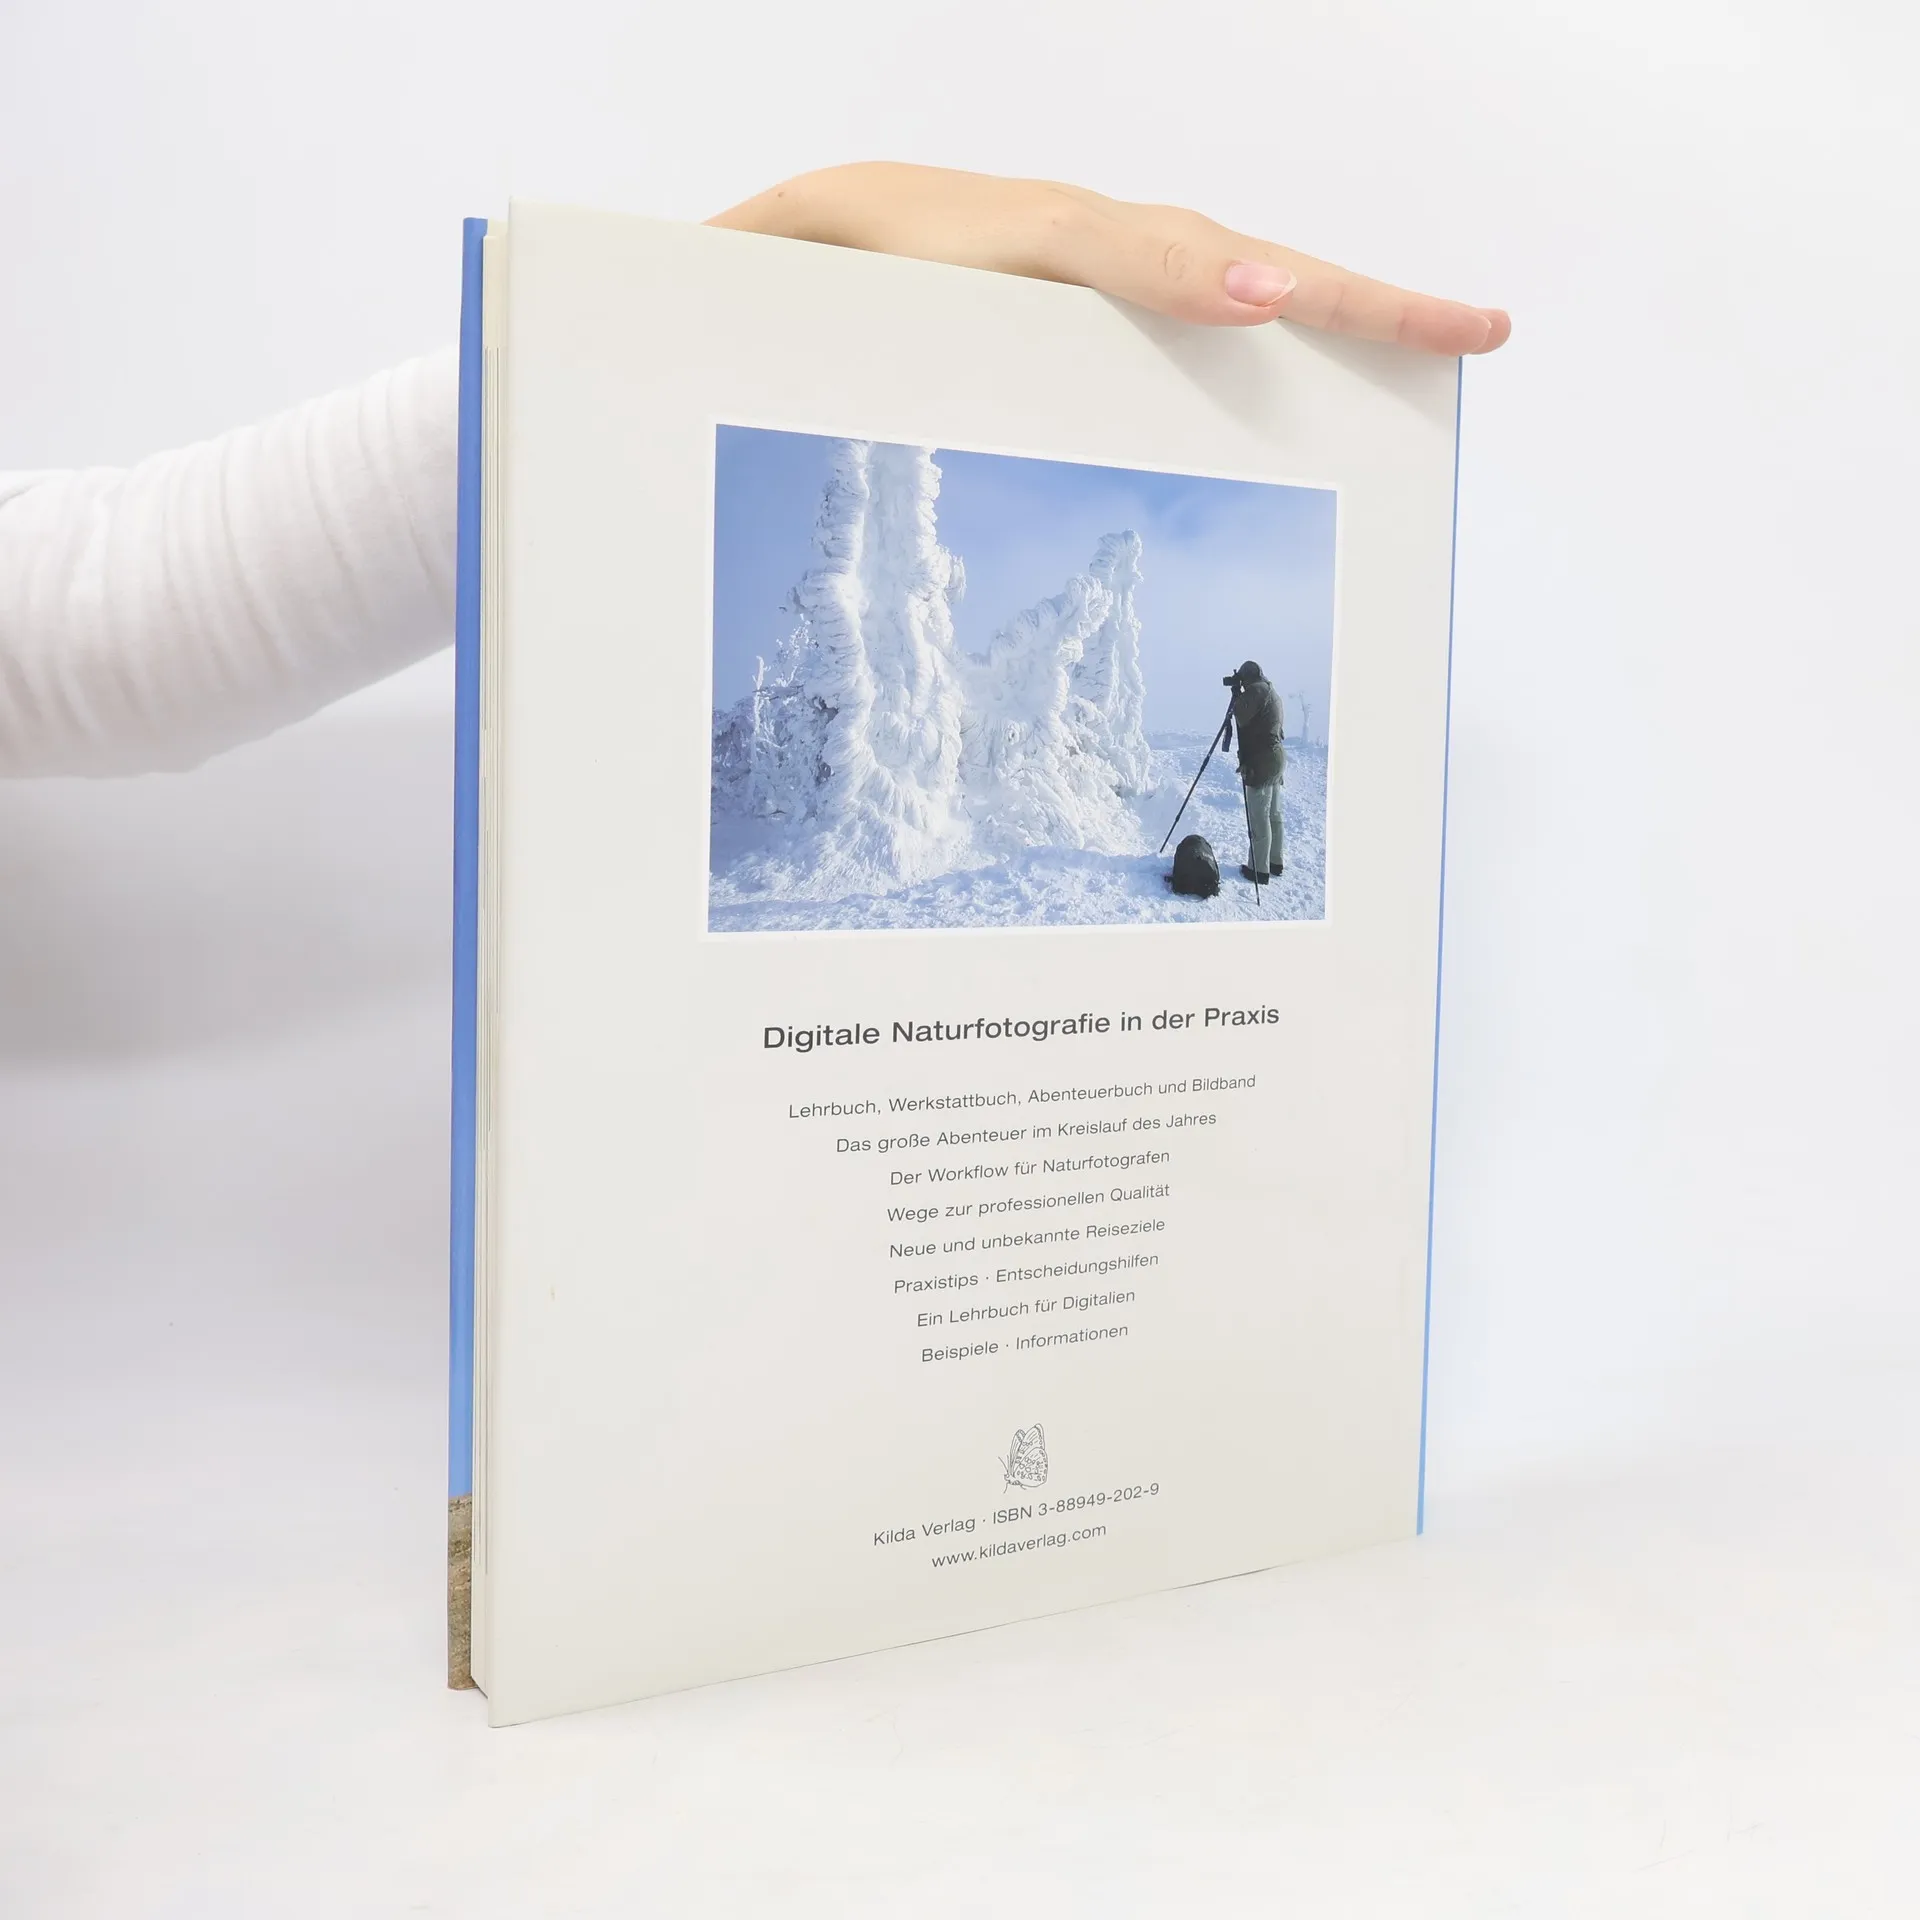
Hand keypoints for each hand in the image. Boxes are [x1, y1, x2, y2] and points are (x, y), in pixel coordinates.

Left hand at [710, 162, 1507, 354]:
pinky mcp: (1120, 299)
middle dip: (1356, 296)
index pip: (1128, 243)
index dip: (1193, 269)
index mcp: (1022, 233)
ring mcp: (1116, 269)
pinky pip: (1221, 308)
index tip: (1266, 299)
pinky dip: (1296, 326)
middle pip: (1237, 256)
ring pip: (1249, 280)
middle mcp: (1090, 239)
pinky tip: (1346, 364)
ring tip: (1455, 339)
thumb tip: (991, 294)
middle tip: (1475, 329)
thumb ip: (863, 261)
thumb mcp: (818, 256)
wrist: (816, 230)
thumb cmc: (829, 252)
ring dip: (1355, 312)